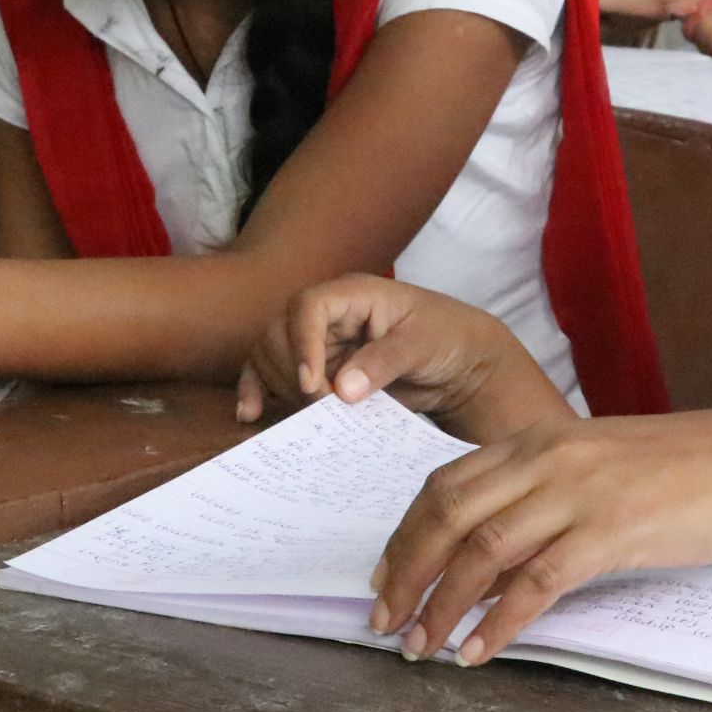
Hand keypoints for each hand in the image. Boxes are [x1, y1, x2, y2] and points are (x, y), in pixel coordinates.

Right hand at [235, 276, 565, 438]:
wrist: (460, 363)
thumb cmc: (447, 338)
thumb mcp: (424, 345)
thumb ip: (384, 363)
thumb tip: (341, 389)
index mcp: (352, 295)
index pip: (307, 308)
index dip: (303, 344)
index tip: (314, 386)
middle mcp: (326, 316)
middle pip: (279, 334)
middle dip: (293, 374)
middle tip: (323, 408)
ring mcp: (317, 344)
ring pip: (271, 359)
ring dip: (280, 389)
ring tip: (310, 416)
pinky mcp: (314, 372)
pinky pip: (273, 378)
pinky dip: (260, 393)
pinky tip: (250, 415)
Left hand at [370, 405, 711, 663]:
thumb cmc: (677, 470)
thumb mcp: (593, 465)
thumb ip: (539, 495)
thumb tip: (486, 553)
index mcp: (534, 440)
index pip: (443, 485)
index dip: (404, 536)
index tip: (383, 579)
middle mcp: (545, 460)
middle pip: (447, 517)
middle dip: (406, 576)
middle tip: (386, 624)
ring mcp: (577, 493)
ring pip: (482, 552)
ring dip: (443, 607)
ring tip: (424, 649)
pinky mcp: (611, 532)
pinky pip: (537, 582)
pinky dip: (500, 623)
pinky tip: (480, 652)